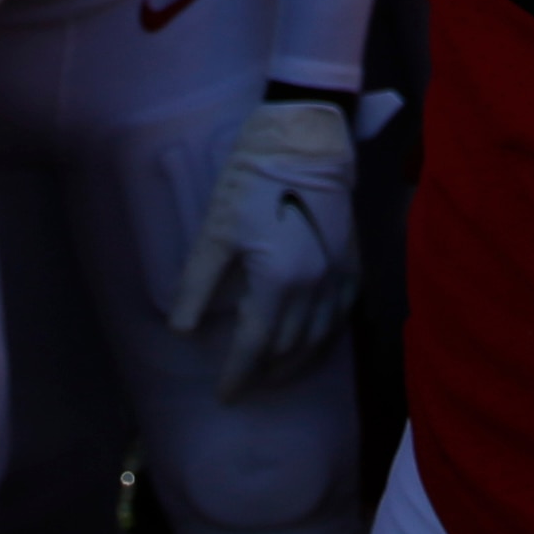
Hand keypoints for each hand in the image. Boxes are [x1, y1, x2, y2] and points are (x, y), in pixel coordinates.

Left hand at [164, 93, 357, 397]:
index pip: (256, 347)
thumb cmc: (253, 179)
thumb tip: (181, 331)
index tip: (223, 396)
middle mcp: (315, 288)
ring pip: (318, 339)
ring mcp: (339, 277)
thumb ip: (198, 285)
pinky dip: (323, 338)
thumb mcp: (216, 231)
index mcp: (279, 282)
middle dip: (264, 373)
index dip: (238, 375)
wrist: (307, 137)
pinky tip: (311, 341)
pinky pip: (341, 317)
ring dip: (294, 362)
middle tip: (244, 385)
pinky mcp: (352, 262)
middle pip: (288, 349)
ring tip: (272, 373)